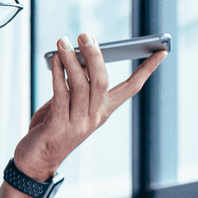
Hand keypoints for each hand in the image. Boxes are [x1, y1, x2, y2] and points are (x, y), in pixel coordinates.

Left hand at [14, 34, 166, 178]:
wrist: (36, 162)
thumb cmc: (51, 129)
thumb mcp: (68, 104)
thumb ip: (75, 84)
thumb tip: (78, 58)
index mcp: (103, 111)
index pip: (131, 88)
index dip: (147, 70)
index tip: (161, 51)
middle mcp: (95, 117)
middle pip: (102, 82)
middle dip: (96, 56)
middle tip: (86, 35)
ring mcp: (78, 124)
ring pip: (81, 86)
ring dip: (71, 61)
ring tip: (62, 42)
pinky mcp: (59, 127)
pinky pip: (60, 95)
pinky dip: (57, 74)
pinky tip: (54, 60)